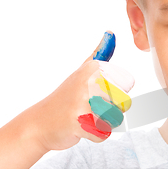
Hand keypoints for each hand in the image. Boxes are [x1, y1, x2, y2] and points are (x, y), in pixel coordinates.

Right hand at [34, 31, 134, 150]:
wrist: (40, 123)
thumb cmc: (66, 97)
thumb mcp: (82, 72)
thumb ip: (99, 55)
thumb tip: (110, 33)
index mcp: (93, 68)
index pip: (127, 87)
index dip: (117, 96)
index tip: (98, 95)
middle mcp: (88, 82)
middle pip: (124, 104)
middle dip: (111, 112)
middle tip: (91, 109)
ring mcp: (82, 102)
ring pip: (116, 119)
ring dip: (104, 123)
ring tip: (87, 117)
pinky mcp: (78, 123)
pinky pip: (103, 134)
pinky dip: (96, 136)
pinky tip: (82, 128)